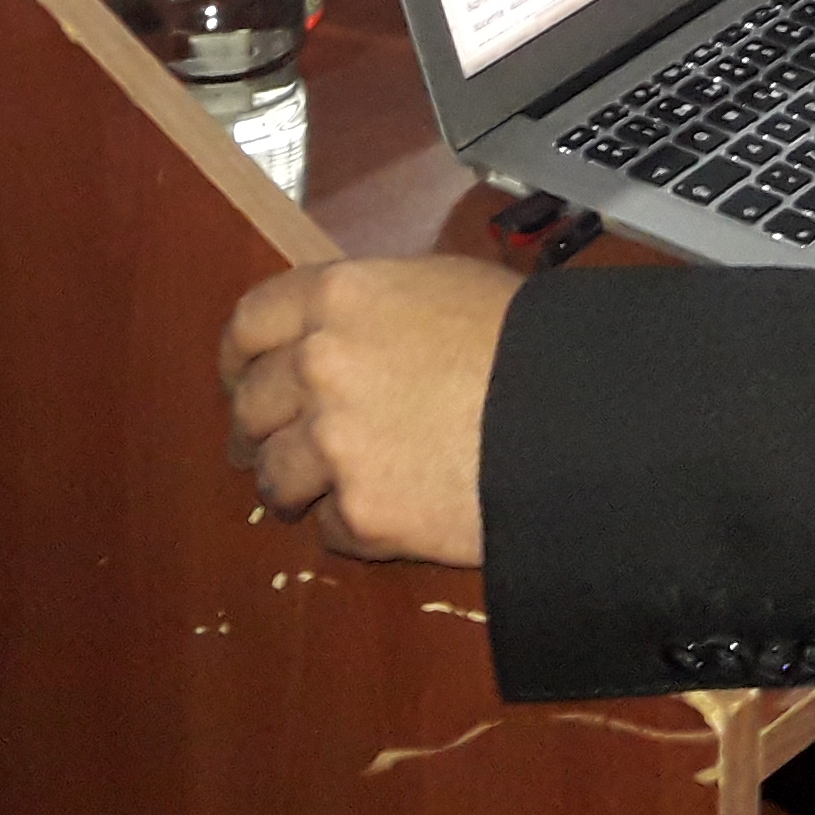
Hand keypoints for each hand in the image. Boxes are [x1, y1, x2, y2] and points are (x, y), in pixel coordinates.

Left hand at [219, 255, 520, 564]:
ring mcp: (333, 444)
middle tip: (275, 446)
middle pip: (250, 407)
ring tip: (321, 493)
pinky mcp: (362, 513)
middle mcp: (317, 366)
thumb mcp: (442, 286)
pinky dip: (351, 526)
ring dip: (294, 486)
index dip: (240, 358)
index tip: (244, 380)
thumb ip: (372, 308)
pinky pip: (330, 528)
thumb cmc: (524, 339)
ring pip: (274, 476)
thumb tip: (346, 332)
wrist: (573, 419)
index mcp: (336, 298)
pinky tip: (387, 515)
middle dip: (259, 429)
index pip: (248, 324)